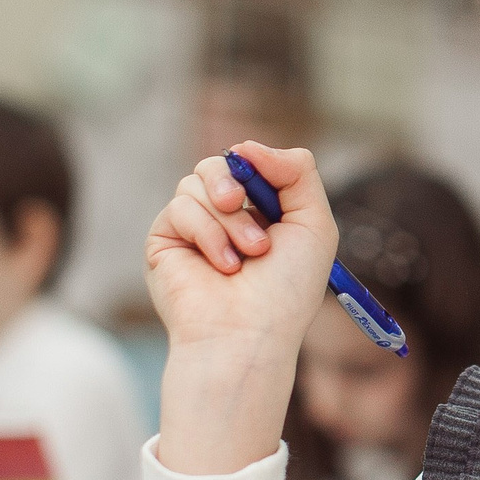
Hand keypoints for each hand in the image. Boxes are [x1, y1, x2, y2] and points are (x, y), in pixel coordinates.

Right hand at [143, 141, 334, 475]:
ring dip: (228, 217)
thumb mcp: (314, 223)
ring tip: (248, 255)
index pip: (252, 163)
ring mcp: (193, 229)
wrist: (250, 334)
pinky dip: (207, 233)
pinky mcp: (164, 240)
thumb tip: (247, 145)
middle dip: (235, 179)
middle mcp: (225, 218)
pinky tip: (222, 266)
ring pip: (197, 182)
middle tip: (242, 204)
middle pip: (220, 163)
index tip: (272, 179)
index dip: (260, 164)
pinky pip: (179, 206)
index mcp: (262, 212)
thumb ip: (297, 171)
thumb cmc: (286, 289)